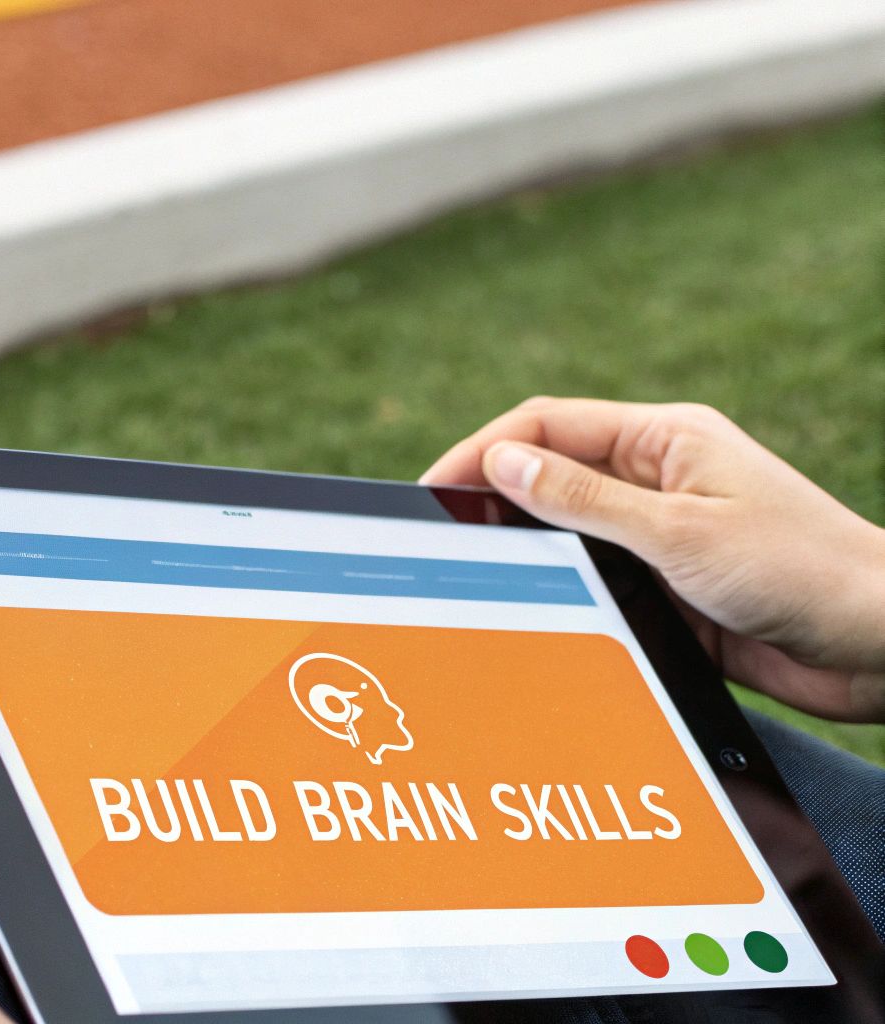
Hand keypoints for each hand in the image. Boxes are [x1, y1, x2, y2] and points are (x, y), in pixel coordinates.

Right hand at [421, 397, 884, 721]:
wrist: (882, 647)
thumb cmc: (803, 572)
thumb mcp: (679, 532)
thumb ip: (583, 500)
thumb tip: (502, 461)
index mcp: (665, 439)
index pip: (547, 425)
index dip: (482, 450)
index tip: (432, 489)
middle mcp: (659, 481)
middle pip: (549, 476)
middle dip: (492, 500)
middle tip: (438, 539)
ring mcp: (663, 536)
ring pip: (566, 535)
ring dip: (527, 553)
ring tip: (475, 581)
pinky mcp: (670, 590)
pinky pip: (595, 583)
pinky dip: (562, 595)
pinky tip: (534, 616)